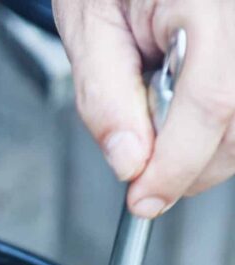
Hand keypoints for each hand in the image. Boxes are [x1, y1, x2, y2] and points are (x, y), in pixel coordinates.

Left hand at [52, 0, 234, 216]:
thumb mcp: (87, 22)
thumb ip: (105, 97)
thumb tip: (130, 162)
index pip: (212, 101)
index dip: (177, 165)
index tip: (144, 199)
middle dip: (192, 165)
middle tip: (147, 175)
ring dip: (208, 150)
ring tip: (163, 124)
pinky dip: (220, 128)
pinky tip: (188, 114)